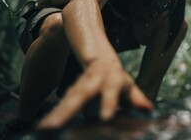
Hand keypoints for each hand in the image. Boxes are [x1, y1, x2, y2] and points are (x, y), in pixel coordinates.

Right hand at [38, 60, 152, 128]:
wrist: (99, 61)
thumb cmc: (117, 78)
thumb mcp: (128, 86)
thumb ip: (137, 98)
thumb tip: (148, 108)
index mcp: (109, 80)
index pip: (110, 92)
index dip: (108, 102)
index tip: (105, 117)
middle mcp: (91, 83)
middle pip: (80, 96)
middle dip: (68, 111)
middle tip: (56, 126)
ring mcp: (79, 87)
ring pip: (66, 101)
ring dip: (56, 114)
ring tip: (45, 128)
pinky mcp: (69, 93)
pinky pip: (60, 105)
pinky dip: (51, 115)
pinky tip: (42, 127)